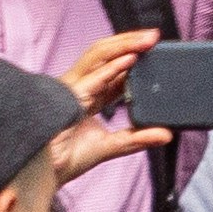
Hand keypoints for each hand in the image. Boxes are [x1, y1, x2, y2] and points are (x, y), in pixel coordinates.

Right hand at [44, 28, 170, 185]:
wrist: (46, 174)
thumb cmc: (68, 158)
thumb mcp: (113, 145)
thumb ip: (138, 137)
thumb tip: (166, 134)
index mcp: (88, 94)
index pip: (113, 67)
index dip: (133, 55)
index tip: (156, 49)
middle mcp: (79, 85)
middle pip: (105, 55)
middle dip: (130, 42)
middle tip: (154, 37)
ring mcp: (72, 88)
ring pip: (98, 57)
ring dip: (123, 45)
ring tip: (146, 41)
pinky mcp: (67, 97)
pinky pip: (92, 78)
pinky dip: (112, 68)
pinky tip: (130, 60)